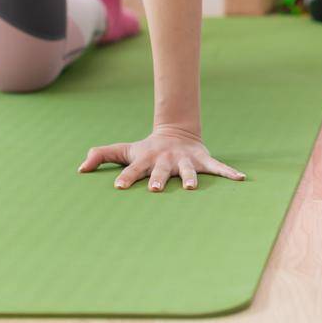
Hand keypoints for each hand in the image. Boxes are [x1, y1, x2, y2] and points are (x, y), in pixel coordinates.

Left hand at [78, 125, 245, 192]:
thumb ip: (102, 156)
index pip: (133, 169)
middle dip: (158, 179)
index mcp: (146, 159)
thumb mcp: (124, 151)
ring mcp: (185, 160)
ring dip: (190, 178)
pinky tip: (241, 179)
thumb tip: (80, 169)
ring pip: (188, 170)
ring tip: (191, 188)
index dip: (126, 177)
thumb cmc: (146, 150)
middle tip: (155, 190)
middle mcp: (166, 160)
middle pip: (161, 171)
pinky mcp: (202, 160)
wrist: (176, 132)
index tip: (118, 188)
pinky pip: (217, 167)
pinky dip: (229, 172)